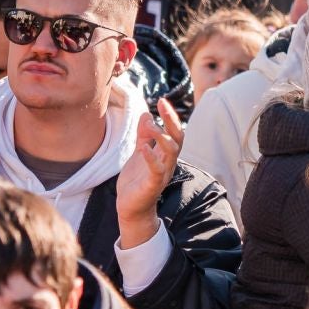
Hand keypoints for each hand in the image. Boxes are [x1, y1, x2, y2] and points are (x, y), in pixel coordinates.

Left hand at [117, 98, 181, 247]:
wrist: (130, 207)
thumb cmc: (137, 181)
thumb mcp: (139, 153)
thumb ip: (143, 136)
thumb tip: (146, 114)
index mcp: (165, 155)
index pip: (174, 132)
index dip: (170, 116)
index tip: (162, 100)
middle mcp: (168, 163)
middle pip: (177, 138)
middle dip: (171, 120)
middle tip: (162, 104)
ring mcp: (162, 174)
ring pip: (171, 152)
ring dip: (162, 136)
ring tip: (150, 125)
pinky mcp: (152, 185)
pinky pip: (156, 170)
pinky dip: (151, 157)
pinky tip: (143, 148)